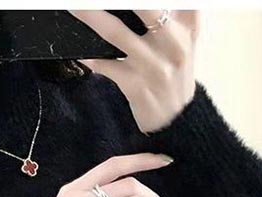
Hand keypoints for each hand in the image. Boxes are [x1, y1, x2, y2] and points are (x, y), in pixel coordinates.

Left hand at [69, 10, 200, 133]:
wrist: (178, 121)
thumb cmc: (175, 74)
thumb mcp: (185, 39)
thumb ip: (177, 13)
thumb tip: (142, 5)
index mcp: (188, 24)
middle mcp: (174, 43)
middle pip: (145, 6)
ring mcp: (155, 66)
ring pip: (117, 33)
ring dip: (92, 16)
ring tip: (73, 5)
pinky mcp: (138, 86)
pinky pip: (108, 67)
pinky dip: (92, 57)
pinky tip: (80, 50)